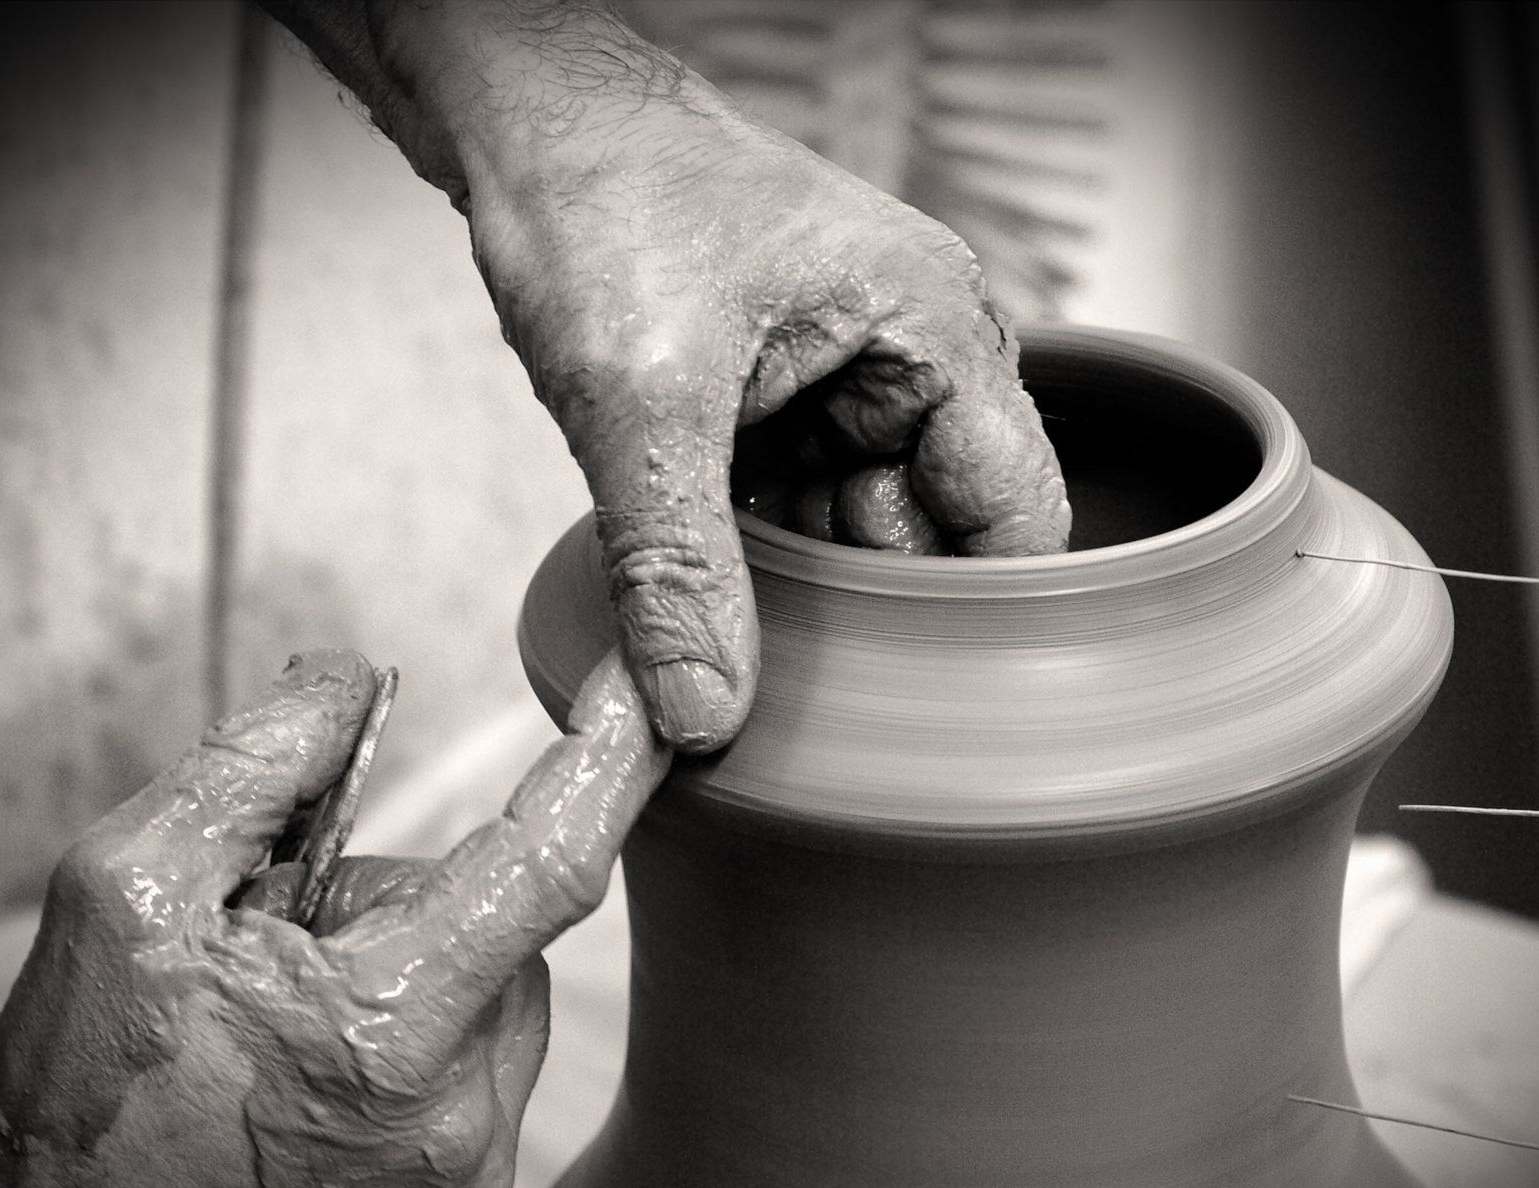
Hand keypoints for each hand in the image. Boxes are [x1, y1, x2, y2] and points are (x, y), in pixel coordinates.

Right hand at [0, 649, 669, 1187]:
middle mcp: (459, 1124)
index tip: (653, 696)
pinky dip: (418, 1070)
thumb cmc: (84, 1112)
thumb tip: (344, 687)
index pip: (551, 861)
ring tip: (291, 1042)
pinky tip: (317, 1101)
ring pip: (494, 1017)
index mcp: (389, 1031)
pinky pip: (478, 1098)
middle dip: (418, 913)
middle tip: (289, 957)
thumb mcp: (125, 901)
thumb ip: (246, 773)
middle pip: (506, 940)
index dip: (614, 763)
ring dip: (418, 992)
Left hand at [263, 0, 1073, 751]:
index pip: (1016, 513)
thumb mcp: (641, 397)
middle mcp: (910, 359)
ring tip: (731, 645)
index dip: (974, 619)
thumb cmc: (604, 194)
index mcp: (934, 331)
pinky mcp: (782, 404)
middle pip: (933, 540)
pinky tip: (706, 598)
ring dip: (799, 597)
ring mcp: (845, 383)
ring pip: (854, 539)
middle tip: (791, 696)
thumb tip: (703, 710)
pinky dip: (753, 562)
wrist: (522, 126)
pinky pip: (794, 514)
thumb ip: (677, 565)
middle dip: (864, 619)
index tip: (918, 711)